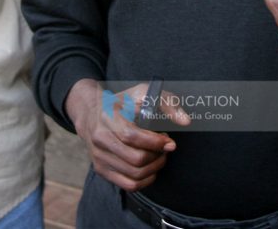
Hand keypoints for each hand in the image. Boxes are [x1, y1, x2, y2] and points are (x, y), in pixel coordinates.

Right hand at [65, 79, 190, 191]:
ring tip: (159, 156)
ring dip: (154, 168)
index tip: (169, 142)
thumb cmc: (123, 103)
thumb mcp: (144, 93)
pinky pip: (128, 185)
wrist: (92, 114)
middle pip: (135, 159)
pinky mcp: (101, 169)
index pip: (131, 136)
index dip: (154, 142)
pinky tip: (151, 167)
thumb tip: (185, 121)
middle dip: (158, 156)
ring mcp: (98, 156)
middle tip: (165, 148)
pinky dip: (146, 180)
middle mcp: (99, 138)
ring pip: (134, 174)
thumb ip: (167, 102)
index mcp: (108, 116)